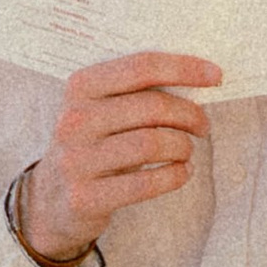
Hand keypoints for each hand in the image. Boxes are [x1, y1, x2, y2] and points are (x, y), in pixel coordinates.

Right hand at [19, 50, 220, 258]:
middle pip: (152, 107)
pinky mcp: (85, 197)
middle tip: (203, 125)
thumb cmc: (91, 145)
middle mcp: (74, 120)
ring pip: (152, 144)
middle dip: (189, 114)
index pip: (141, 67)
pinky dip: (174, 176)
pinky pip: (145, 183)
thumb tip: (196, 80)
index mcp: (81, 87)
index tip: (215, 76)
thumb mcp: (100, 110)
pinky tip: (181, 172)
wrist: (50, 200)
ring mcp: (77, 160)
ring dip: (182, 146)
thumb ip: (136, 93)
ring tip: (187, 150)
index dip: (184, 68)